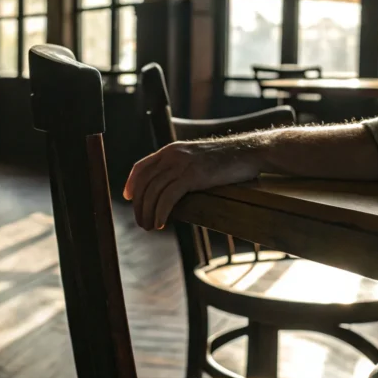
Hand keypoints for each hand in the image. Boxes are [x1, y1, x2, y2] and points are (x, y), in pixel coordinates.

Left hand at [122, 137, 261, 230]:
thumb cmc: (227, 160)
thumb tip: (171, 187)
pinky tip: (161, 223)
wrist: (249, 152)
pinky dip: (160, 212)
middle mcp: (172, 155)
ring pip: (153, 192)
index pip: (141, 166)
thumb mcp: (198, 159)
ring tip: (150, 227)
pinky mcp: (192, 176)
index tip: (129, 199)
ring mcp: (181, 164)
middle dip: (139, 205)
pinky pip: (168, 197)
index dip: (131, 184)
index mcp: (171, 150)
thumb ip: (182, 168)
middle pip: (144, 183)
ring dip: (148, 213)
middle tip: (142, 222)